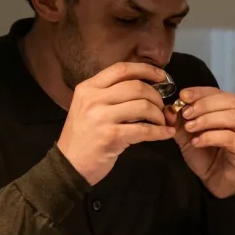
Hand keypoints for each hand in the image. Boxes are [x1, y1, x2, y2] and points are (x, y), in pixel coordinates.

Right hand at [56, 63, 176, 185]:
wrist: (69, 165)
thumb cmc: (83, 137)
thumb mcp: (89, 108)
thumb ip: (110, 95)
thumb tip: (145, 88)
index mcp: (88, 88)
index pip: (121, 69)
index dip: (146, 69)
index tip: (162, 76)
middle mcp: (93, 98)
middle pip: (136, 86)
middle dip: (156, 96)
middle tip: (161, 108)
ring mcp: (101, 117)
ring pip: (143, 106)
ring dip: (158, 115)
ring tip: (161, 122)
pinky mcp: (111, 136)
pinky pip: (144, 130)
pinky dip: (159, 132)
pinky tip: (165, 134)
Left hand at [167, 88, 234, 198]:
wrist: (214, 180)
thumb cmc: (204, 154)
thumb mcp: (185, 135)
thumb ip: (178, 121)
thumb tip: (169, 107)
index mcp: (228, 109)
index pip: (217, 92)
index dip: (200, 92)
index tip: (183, 96)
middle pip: (228, 101)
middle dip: (204, 105)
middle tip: (186, 114)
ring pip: (232, 117)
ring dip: (207, 119)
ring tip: (190, 128)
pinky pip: (230, 138)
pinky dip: (211, 137)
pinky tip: (197, 142)